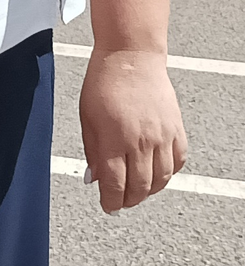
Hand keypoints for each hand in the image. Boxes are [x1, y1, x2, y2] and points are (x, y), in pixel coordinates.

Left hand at [80, 48, 185, 211]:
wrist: (131, 59)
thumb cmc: (103, 84)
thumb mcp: (87, 119)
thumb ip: (92, 151)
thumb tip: (95, 178)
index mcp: (114, 139)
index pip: (114, 184)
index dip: (111, 201)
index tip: (107, 206)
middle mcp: (141, 142)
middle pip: (140, 187)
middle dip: (129, 200)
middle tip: (120, 202)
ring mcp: (162, 137)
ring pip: (161, 179)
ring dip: (149, 191)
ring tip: (137, 191)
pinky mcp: (177, 130)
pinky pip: (177, 162)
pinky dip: (168, 173)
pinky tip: (157, 174)